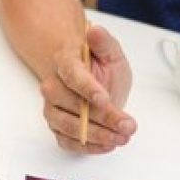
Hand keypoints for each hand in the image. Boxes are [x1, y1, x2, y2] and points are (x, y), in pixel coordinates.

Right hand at [39, 23, 135, 153]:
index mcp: (65, 62)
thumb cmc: (100, 68)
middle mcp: (53, 86)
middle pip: (71, 104)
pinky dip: (87, 147)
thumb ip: (104, 43)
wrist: (95, 83)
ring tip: (121, 137)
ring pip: (68, 126)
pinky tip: (107, 145)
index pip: (71, 75)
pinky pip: (66, 141)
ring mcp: (53, 109)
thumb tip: (95, 31)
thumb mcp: (111, 52)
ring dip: (97, 136)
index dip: (87, 88)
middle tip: (126, 124)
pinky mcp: (57, 128)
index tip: (104, 99)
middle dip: (101, 118)